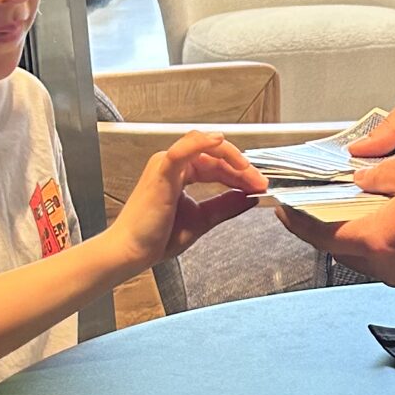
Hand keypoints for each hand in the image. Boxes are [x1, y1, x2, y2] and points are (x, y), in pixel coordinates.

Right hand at [106, 130, 265, 272]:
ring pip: (203, 146)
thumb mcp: (203, 219)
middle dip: (242, 168)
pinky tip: (220, 142)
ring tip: (249, 172)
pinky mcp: (162, 171)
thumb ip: (225, 206)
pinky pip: (183, 150)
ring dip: (230, 156)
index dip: (241, 174)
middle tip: (261, 183)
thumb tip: (249, 197)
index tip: (260, 186)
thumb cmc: (157, 238)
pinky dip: (202, 143)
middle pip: (215, 156)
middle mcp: (174, 164)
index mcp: (182, 174)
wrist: (133, 252)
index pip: (218, 166)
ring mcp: (167, 165)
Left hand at [275, 148, 394, 284]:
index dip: (297, 219)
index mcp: (377, 240)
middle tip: (311, 204)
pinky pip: (392, 259)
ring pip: (367, 256)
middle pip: (340, 249)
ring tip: (348, 206)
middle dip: (323, 226)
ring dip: (354, 233)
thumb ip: (378, 176)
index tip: (283, 208)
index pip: (320, 233)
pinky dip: (380, 239)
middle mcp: (389, 267)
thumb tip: (360, 181)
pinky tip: (386, 216)